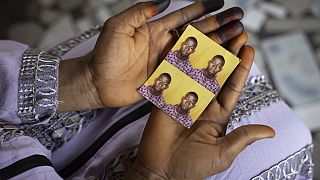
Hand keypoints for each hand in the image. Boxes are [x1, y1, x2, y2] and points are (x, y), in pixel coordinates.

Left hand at [61, 0, 246, 109]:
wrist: (97, 82)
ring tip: (238, 38)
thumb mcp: (117, 27)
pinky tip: (221, 66)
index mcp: (155, 30)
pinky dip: (206, 69)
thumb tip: (163, 0)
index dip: (201, 8)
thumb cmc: (104, 53)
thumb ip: (139, 12)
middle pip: (197, 33)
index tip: (220, 2)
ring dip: (218, 45)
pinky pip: (190, 73)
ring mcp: (168, 63)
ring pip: (198, 53)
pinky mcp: (167, 80)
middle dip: (218, 25)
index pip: (183, 16)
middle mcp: (165, 45)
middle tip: (239, 20)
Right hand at [126, 36, 274, 178]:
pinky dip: (181, 62)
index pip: (232, 88)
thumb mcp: (223, 153)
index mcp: (217, 116)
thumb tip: (270, 132)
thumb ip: (243, 137)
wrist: (161, 171)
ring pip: (198, 71)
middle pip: (217, 74)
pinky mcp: (167, 99)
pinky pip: (176, 78)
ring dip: (207, 53)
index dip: (241, 69)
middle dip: (228, 54)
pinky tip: (189, 47)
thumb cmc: (192, 167)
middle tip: (237, 35)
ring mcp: (184, 99)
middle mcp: (203, 104)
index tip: (249, 50)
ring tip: (218, 35)